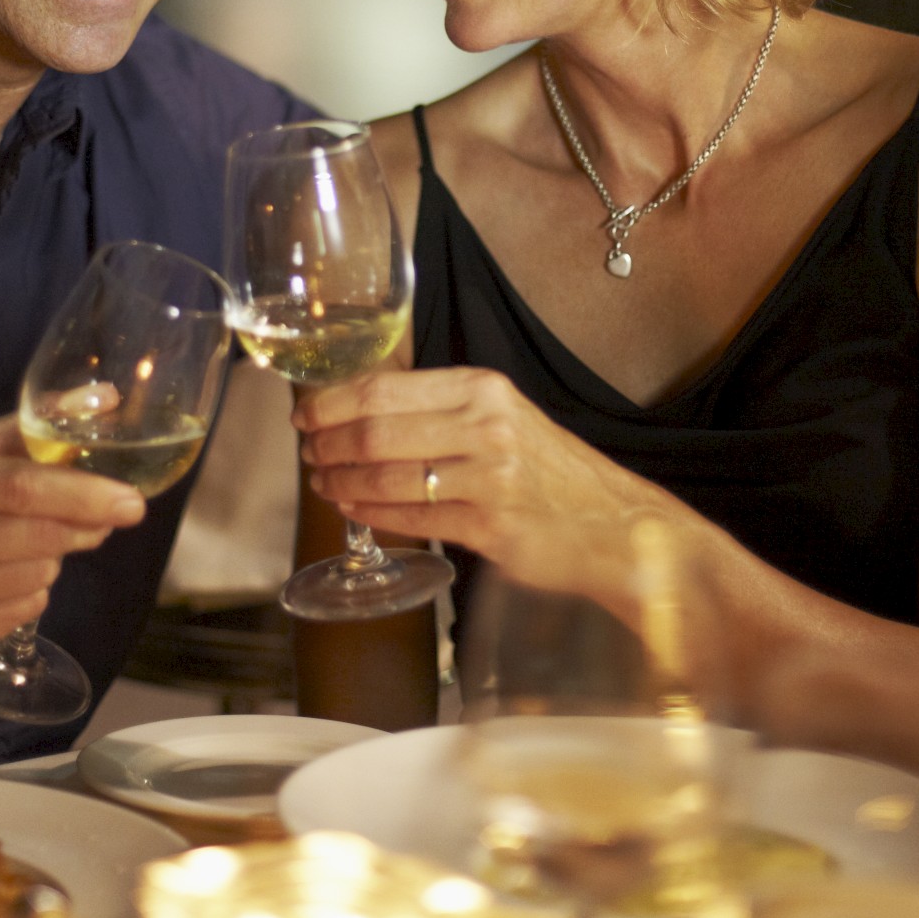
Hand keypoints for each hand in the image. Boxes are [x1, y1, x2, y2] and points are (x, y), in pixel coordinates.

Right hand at [0, 415, 144, 658]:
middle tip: (102, 515)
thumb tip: (104, 399)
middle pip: (42, 536)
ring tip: (27, 542)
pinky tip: (3, 574)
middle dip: (86, 525)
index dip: (85, 495)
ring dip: (53, 556)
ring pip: (41, 575)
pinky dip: (30, 590)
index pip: (23, 489)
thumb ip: (29, 427)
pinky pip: (25, 609)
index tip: (132, 500)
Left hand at [293, 366, 660, 596]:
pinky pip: (410, 519)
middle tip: (307, 452)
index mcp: (482, 388)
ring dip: (341, 482)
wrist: (613, 524)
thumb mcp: (502, 416)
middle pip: (374, 431)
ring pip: (386, 478)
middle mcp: (485, 426)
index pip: (383, 388)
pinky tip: (354, 509)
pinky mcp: (490, 529)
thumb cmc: (548, 471)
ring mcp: (489, 479)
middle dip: (326, 444)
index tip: (305, 412)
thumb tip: (359, 405)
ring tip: (323, 483)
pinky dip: (371, 514)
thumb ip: (441, 408)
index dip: (330, 402)